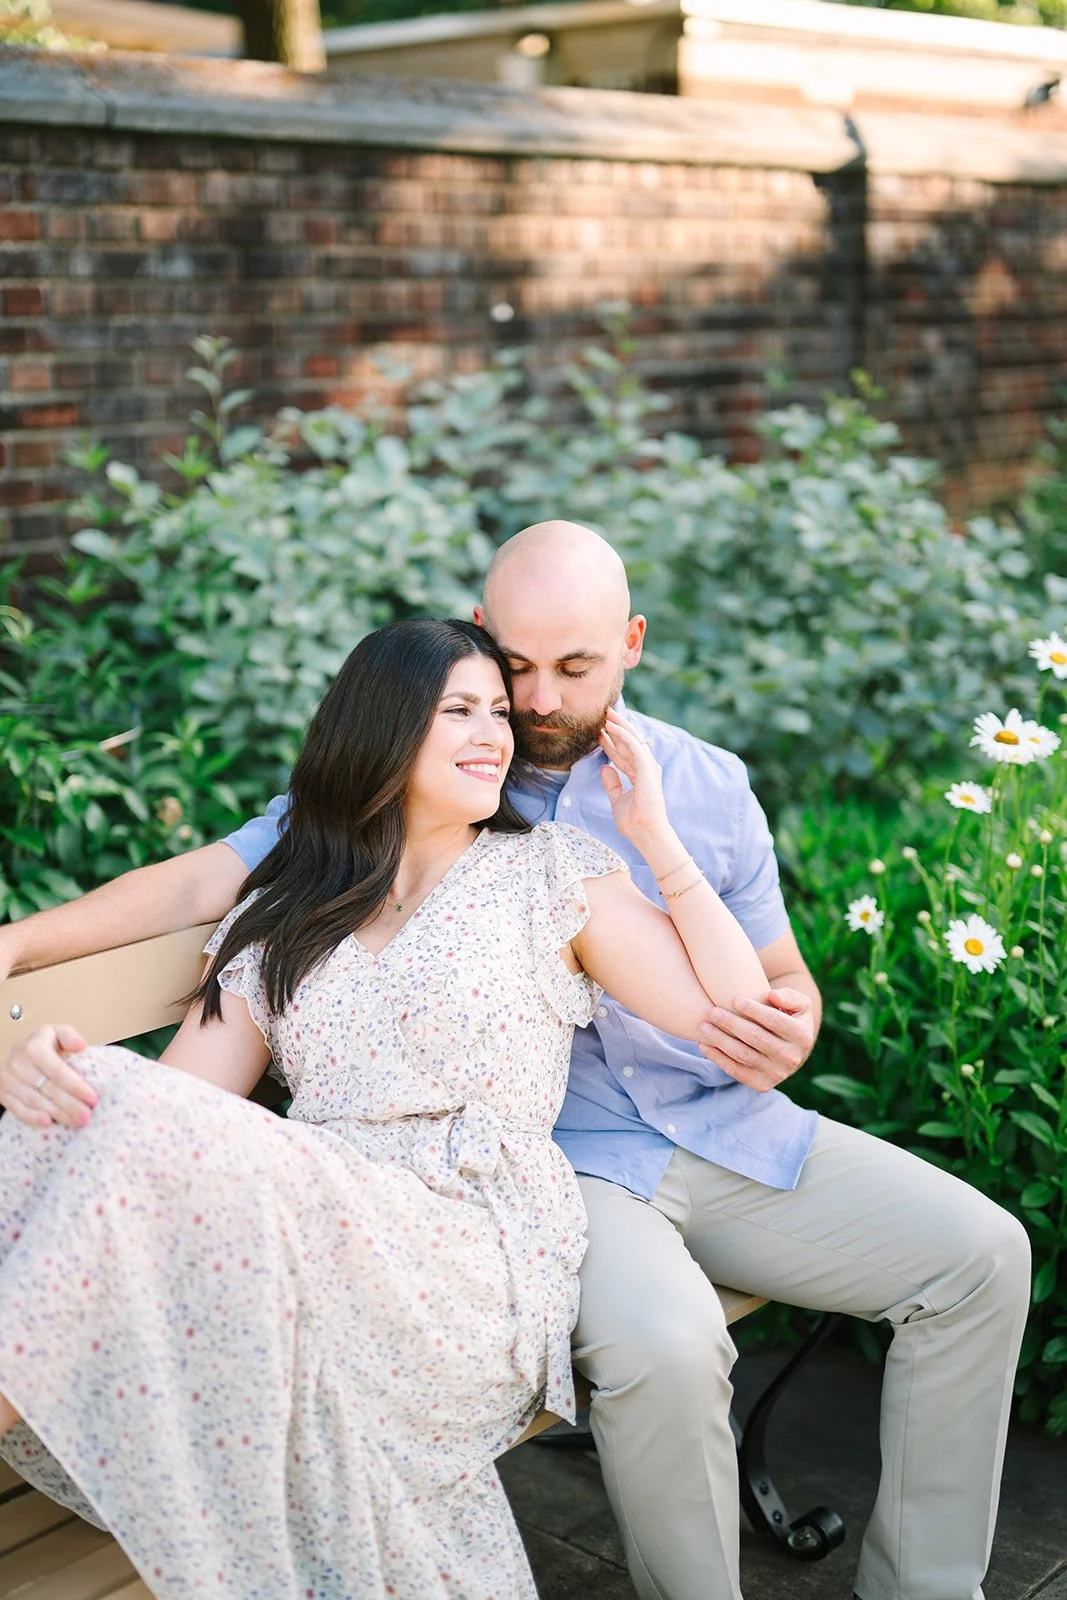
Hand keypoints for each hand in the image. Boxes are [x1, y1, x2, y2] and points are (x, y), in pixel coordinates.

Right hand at [0, 1025, 96, 1127]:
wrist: (17, 1051)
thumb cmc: (43, 1044)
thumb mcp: (57, 1032)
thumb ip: (69, 1036)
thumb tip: (81, 1046)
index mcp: (34, 1048)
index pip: (58, 1071)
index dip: (76, 1086)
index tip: (92, 1098)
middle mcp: (18, 1064)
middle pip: (48, 1089)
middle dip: (70, 1104)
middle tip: (87, 1116)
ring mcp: (8, 1080)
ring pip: (35, 1101)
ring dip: (57, 1114)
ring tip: (77, 1122)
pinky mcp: (3, 1094)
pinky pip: (18, 1109)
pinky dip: (32, 1118)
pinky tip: (49, 1123)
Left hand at [599, 709, 668, 845]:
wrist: (644, 832)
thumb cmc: (634, 821)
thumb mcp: (617, 800)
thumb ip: (612, 784)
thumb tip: (605, 768)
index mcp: (639, 775)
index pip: (622, 754)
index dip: (611, 742)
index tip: (598, 732)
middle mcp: (645, 768)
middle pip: (628, 743)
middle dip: (616, 728)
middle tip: (603, 714)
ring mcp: (648, 766)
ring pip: (632, 739)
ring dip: (619, 725)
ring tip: (606, 713)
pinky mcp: (647, 767)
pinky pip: (633, 745)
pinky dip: (622, 734)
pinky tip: (612, 726)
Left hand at [697, 987, 814, 1092]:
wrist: (788, 1048)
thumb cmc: (789, 1017)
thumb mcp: (799, 1004)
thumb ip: (790, 996)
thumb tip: (773, 996)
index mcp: (803, 1037)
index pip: (777, 1022)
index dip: (755, 1010)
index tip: (734, 999)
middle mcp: (792, 1059)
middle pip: (757, 1039)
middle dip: (732, 1024)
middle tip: (712, 1012)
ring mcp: (777, 1074)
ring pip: (744, 1056)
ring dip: (720, 1041)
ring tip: (703, 1026)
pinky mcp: (762, 1085)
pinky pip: (736, 1071)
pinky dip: (718, 1058)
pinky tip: (704, 1044)